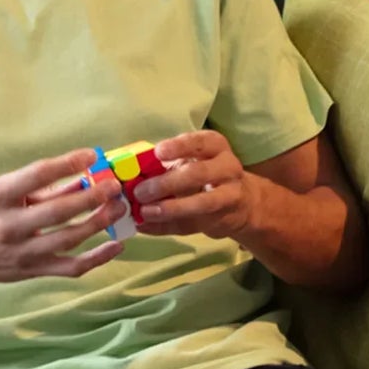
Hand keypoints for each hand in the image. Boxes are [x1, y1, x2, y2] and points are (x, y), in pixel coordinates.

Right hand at [0, 149, 127, 285]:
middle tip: (114, 185)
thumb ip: (40, 187)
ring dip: (98, 222)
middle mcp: (7, 226)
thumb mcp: (0, 192)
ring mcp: (21, 252)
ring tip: (118, 208)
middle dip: (91, 197)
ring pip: (68, 239)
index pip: (35, 175)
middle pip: (58, 212)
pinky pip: (71, 267)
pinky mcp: (32, 272)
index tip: (92, 154)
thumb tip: (82, 174)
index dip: (66, 164)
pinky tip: (116, 245)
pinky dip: (97, 258)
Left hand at [131, 130, 258, 242]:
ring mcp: (230, 195)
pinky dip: (168, 226)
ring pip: (202, 203)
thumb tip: (128, 176)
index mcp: (216, 146)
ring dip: (171, 209)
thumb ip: (164, 166)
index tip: (158, 152)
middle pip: (199, 173)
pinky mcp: (222, 220)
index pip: (200, 141)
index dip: (179, 146)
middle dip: (167, 183)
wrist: (241, 203)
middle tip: (140, 192)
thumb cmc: (205, 174)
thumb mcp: (190, 161)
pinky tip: (147, 226)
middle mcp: (228, 167)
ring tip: (145, 213)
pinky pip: (194, 225)